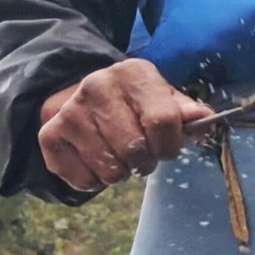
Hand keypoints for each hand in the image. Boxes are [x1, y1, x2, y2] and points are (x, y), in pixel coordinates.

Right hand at [36, 59, 213, 191]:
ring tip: (119, 155)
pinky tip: (96, 159)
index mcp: (133, 73)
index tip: (168, 146)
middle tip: (142, 154)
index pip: (163, 120)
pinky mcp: (50, 136)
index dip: (171, 144)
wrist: (81, 96)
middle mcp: (97, 86)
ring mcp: (70, 112)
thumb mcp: (162, 98)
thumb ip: (185, 111)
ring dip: (122, 172)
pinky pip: (85, 181)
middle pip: (135, 148)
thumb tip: (205, 119)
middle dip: (147, 161)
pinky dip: (96, 180)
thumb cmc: (133, 102)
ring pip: (111, 170)